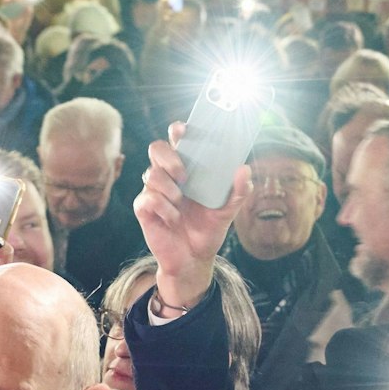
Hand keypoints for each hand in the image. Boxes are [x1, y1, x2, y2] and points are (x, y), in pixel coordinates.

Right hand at [134, 122, 246, 308]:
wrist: (194, 259)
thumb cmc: (208, 230)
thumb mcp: (228, 211)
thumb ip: (238, 191)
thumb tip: (243, 169)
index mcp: (187, 169)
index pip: (177, 140)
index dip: (177, 130)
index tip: (184, 130)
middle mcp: (168, 176)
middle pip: (156, 148)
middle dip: (169, 157)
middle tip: (184, 174)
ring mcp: (154, 191)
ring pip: (150, 174)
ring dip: (168, 187)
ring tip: (181, 203)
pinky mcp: (145, 209)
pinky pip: (148, 199)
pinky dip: (163, 207)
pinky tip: (174, 218)